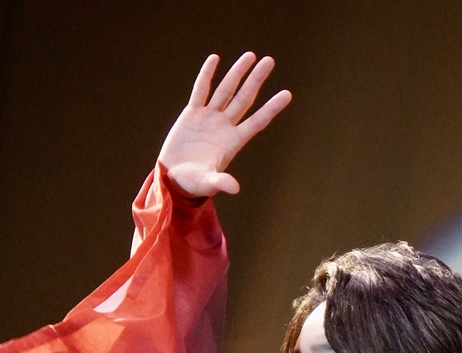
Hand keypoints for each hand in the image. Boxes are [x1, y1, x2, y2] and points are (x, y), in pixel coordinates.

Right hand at [158, 52, 291, 196]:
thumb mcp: (207, 183)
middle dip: (256, 80)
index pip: (257, 121)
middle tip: (269, 61)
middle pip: (244, 99)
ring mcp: (209, 118)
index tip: (287, 94)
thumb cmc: (193, 183)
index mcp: (232, 142)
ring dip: (237, 73)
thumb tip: (235, 188)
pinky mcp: (192, 113)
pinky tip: (215, 59)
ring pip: (226, 90)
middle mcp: (224, 126)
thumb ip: (220, 182)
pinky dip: (207, 75)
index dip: (271, 108)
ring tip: (250, 56)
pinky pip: (201, 90)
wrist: (174, 178)